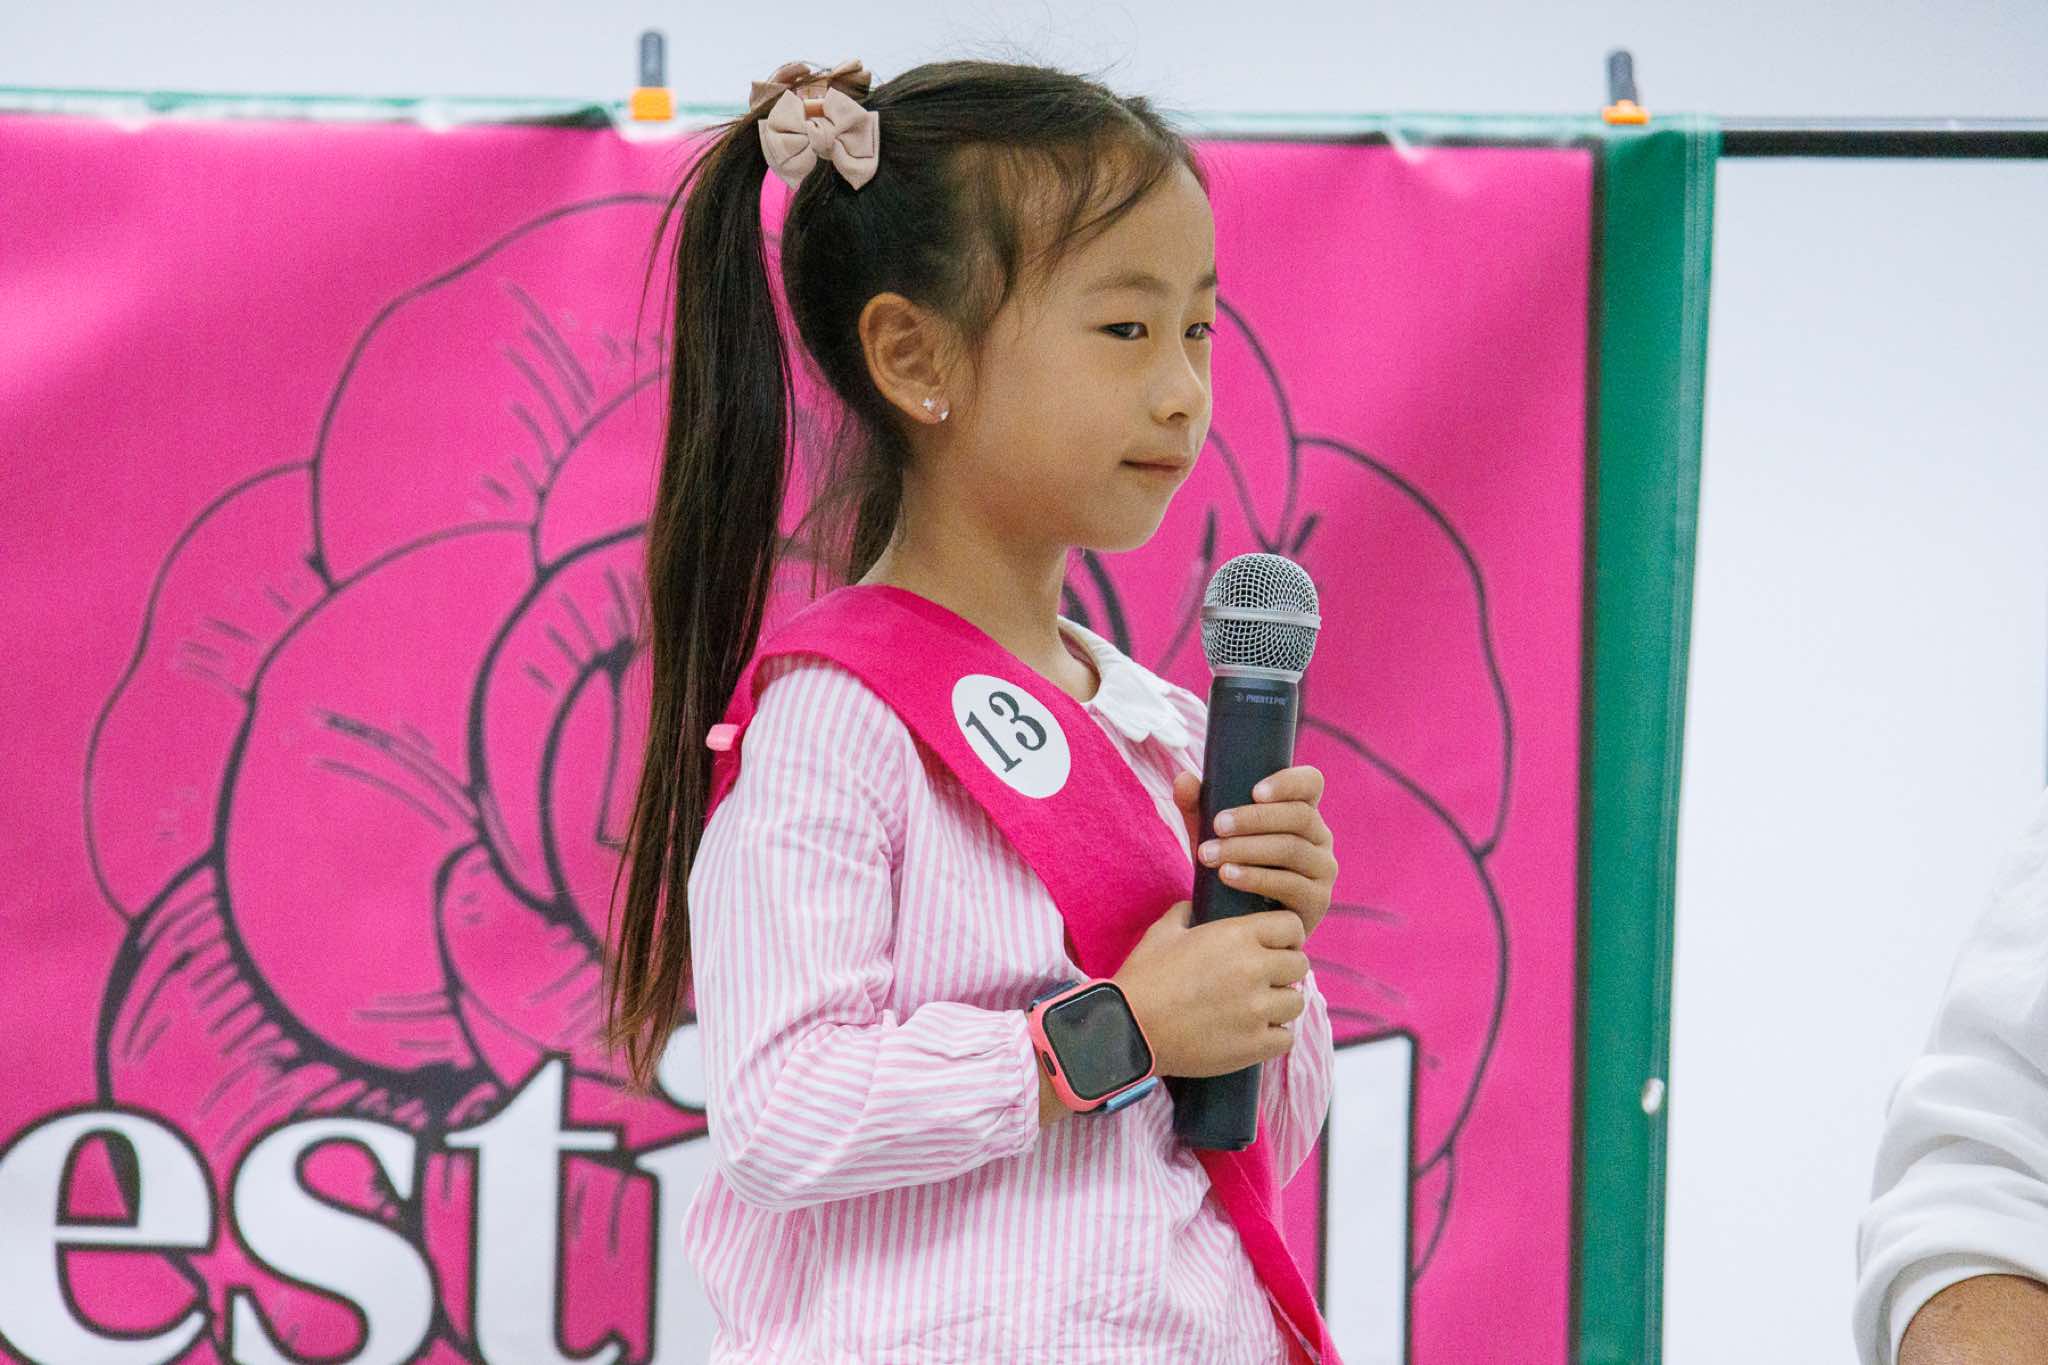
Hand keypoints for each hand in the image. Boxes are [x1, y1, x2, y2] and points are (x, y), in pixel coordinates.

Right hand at [1112, 899, 1309, 1078]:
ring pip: (1296, 1001)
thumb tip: (1195, 907)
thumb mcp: (1162, 932)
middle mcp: (1253, 969)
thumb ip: (1186, 912)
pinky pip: (1286, 1038)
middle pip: (1299, 964)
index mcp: (1236, 935)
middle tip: (1264, 979)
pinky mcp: (1254, 1045)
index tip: (1276, 946)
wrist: (1127, 1029)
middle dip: (1284, 970)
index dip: (1286, 936)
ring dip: (1280, 1004)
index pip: (1292, 926)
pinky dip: (1273, 1036)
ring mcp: (1256, 1010)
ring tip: (1258, 1007)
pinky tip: (1253, 1032)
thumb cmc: (1143, 978)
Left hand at [1173, 764, 1337, 938]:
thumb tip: (1183, 780)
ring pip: (1292, 849)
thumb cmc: (1232, 863)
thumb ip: (1197, 806)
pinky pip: (1290, 884)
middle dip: (1254, 819)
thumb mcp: (1214, 834)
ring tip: (1209, 854)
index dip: (1289, 782)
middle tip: (1217, 825)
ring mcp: (1322, 869)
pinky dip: (1255, 878)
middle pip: (1299, 816)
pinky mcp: (1317, 901)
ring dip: (1247, 849)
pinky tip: (1227, 876)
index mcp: (1301, 810)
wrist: (1240, 919)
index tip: (1254, 791)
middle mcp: (1320, 837)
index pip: (1310, 782)